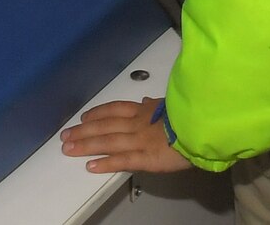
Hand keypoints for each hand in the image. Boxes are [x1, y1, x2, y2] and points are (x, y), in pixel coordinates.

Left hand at [60, 98, 190, 174]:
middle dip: (83, 130)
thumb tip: (145, 101)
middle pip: (105, 125)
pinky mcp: (146, 158)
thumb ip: (157, 105)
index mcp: (146, 110)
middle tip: (64, 135)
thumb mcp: (174, 102)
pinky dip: (105, 163)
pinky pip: (122, 160)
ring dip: (86, 145)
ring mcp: (140, 140)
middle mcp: (138, 123)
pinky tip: (90, 166)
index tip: (84, 116)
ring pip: (108, 142)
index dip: (98, 113)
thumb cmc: (193, 112)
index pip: (116, 109)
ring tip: (68, 149)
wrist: (205, 124)